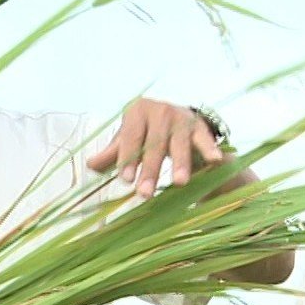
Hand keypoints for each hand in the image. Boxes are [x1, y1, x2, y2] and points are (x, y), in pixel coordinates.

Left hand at [84, 98, 224, 198]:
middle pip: (154, 144)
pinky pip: (205, 139)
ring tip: (178, 183)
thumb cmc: (145, 132)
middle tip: (145, 193)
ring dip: (179, 163)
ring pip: (179, 143)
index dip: (128, 159)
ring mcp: (181, 117)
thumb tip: (89, 166)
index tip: (125, 180)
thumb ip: (112, 153)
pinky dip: (210, 149)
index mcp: (137, 111)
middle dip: (150, 169)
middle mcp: (159, 111)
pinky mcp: (200, 125)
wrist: (176, 117)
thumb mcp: (128, 139)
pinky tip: (215, 161)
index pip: (131, 138)